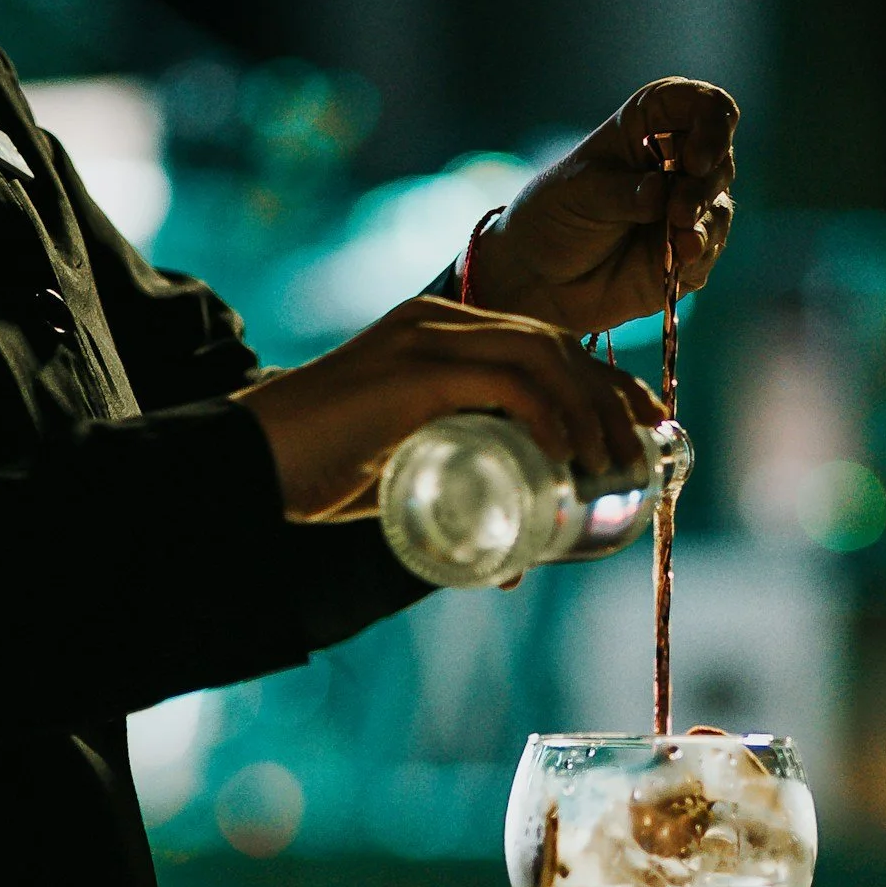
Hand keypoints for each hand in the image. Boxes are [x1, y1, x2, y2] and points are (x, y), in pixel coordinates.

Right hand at [231, 295, 666, 522]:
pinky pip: (506, 378)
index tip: (644, 429)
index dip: (605, 384)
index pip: (546, 344)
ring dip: (590, 411)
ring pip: (543, 356)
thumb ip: (452, 501)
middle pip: (557, 345)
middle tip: (641, 456)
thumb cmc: (314, 477)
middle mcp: (438, 322)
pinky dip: (549, 413)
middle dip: (614, 397)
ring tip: (610, 466)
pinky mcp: (414, 368)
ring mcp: (426, 339)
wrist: (241, 466)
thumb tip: (510, 564)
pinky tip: (567, 453)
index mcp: (439, 335)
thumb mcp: (404, 476)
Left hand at [469, 78, 738, 334]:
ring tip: (679, 235)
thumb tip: (663, 193)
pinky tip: (683, 255)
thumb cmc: (556, 215)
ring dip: (704, 217)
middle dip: (705, 182)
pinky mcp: (688, 252)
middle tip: (679, 209)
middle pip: (719, 157)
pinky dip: (701, 250)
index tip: (695, 158)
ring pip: (720, 203)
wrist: (541, 275)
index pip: (703, 105)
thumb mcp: (581, 192)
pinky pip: (710, 247)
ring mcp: (686, 208)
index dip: (712, 124)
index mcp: (651, 127)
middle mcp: (676, 163)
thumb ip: (623, 193)